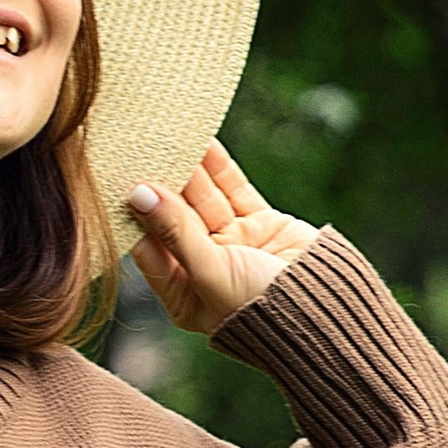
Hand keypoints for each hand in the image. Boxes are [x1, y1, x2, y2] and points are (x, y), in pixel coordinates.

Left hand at [127, 141, 319, 336]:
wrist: (332, 313)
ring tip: (167, 134)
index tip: (115, 179)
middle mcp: (204, 268)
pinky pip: (233, 190)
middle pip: (174, 218)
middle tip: (138, 147)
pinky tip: (202, 141)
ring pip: (202, 199)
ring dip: (187, 169)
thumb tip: (138, 195)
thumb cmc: (265, 311)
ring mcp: (233, 244)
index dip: (134, 215)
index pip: (148, 247)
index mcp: (184, 294)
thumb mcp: (213, 273)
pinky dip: (218, 167)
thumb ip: (176, 232)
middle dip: (159, 185)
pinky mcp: (260, 224)